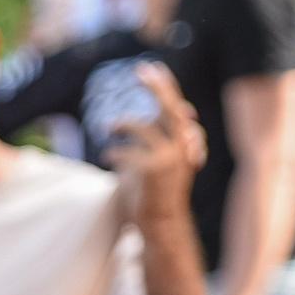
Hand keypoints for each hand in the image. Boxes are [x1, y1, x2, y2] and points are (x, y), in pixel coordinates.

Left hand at [105, 63, 205, 228]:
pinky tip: (108, 158)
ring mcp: (170, 158)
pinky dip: (115, 153)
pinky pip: (128, 150)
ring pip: (142, 127)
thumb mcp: (157, 158)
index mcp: (186, 143)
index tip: (151, 68)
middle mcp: (184, 147)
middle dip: (155, 87)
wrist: (159, 225)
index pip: (177, 107)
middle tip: (139, 70)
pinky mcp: (153, 169)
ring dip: (121, 125)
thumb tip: (164, 109)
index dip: (165, 87)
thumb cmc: (154, 191)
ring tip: (107, 128)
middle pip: (169, 108)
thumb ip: (158, 134)